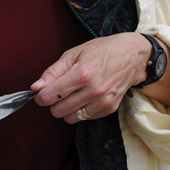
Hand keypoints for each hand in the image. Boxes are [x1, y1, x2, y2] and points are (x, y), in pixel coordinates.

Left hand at [31, 33, 150, 122]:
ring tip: (73, 94)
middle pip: (58, 111)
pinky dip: (80, 110)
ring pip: (70, 118)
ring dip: (66, 109)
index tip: (41, 93)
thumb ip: (52, 72)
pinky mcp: (110, 109)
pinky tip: (85, 97)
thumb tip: (36, 87)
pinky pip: (84, 118)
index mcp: (82, 74)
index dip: (40, 97)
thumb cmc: (101, 51)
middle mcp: (93, 90)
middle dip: (53, 103)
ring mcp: (103, 101)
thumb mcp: (73, 54)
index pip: (50, 96)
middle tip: (58, 92)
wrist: (133, 55)